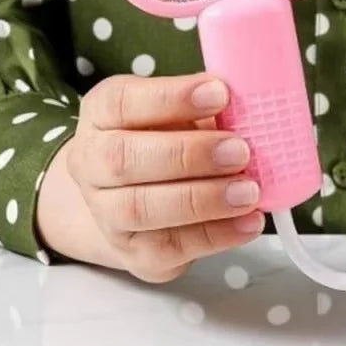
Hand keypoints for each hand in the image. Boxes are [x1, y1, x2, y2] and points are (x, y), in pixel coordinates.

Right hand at [37, 73, 264, 282]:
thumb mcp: (182, 112)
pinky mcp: (135, 253)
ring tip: (249, 191)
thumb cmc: (166, 141)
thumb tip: (253, 105)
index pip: (121, 101)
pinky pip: (171, 248)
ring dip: (203, 199)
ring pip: (141, 209)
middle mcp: (92, 164)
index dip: (171, 97)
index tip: (220, 92)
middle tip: (240, 150)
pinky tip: (249, 221)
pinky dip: (217, 235)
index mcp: (102, 115)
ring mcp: (107, 214)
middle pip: (123, 159)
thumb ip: (208, 107)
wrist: (134, 201)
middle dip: (188, 154)